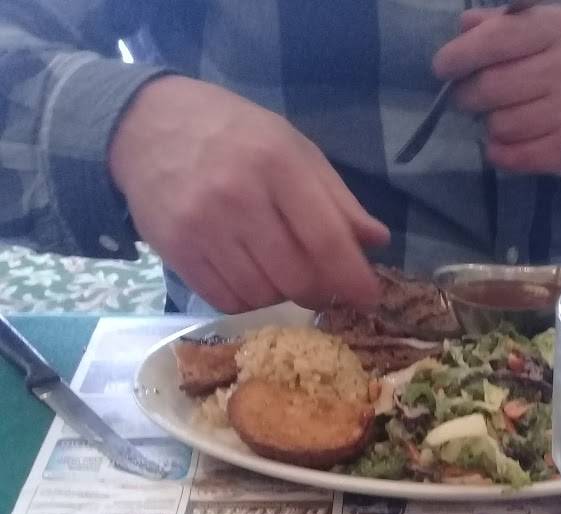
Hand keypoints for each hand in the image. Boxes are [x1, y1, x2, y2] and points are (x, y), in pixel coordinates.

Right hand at [108, 76, 389, 312]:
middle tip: (319, 283)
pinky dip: (246, 299)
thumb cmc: (232, 135)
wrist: (145, 125)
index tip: (368, 297)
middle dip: (317, 290)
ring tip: (275, 268)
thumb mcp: (291, 148)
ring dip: (280, 294)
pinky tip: (247, 274)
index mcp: (276, 163)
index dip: (352, 278)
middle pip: (296, 278)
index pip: (326, 239)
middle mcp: (238, 195)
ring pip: (262, 296)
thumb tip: (377, 241)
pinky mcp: (177, 251)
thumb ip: (336, 198)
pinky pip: (227, 302)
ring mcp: (203, 226)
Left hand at [434, 4, 560, 176]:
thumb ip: (499, 24)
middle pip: (490, 87)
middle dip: (467, 94)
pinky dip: (498, 152)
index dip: (461, 55)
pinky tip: (506, 142)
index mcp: (557, 27)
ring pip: (498, 125)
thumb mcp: (537, 29)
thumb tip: (464, 28)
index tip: (442, 67)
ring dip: (489, 124)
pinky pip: (510, 156)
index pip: (496, 40)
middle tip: (466, 97)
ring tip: (501, 116)